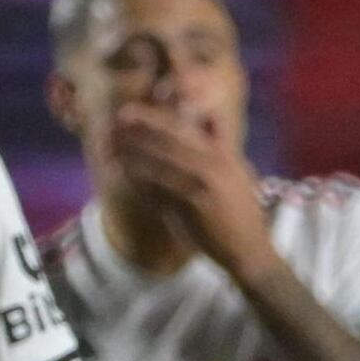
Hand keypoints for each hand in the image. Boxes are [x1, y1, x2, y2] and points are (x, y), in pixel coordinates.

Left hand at [108, 104, 275, 279]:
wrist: (249, 248)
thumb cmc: (241, 211)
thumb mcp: (238, 169)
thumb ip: (221, 142)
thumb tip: (207, 116)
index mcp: (222, 152)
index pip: (182, 126)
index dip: (152, 117)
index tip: (127, 112)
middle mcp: (213, 163)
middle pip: (166, 140)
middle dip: (136, 131)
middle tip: (111, 127)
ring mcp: (202, 184)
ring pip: (158, 163)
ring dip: (131, 155)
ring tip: (110, 150)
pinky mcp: (191, 206)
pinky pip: (158, 189)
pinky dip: (140, 181)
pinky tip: (124, 174)